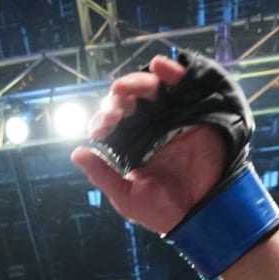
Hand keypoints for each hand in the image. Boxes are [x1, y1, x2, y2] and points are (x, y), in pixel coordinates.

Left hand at [70, 57, 233, 233]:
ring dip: (137, 82)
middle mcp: (149, 126)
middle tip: (116, 108)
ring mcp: (172, 116)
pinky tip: (160, 66)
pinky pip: (182, 84)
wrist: (201, 213)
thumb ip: (102, 175)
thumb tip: (77, 153)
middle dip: (118, 99)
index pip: (111, 122)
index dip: (103, 119)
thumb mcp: (126, 196)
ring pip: (150, 88)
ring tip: (128, 87)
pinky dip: (171, 71)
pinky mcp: (195, 110)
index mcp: (130, 144)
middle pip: (128, 100)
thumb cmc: (163, 210)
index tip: (101, 130)